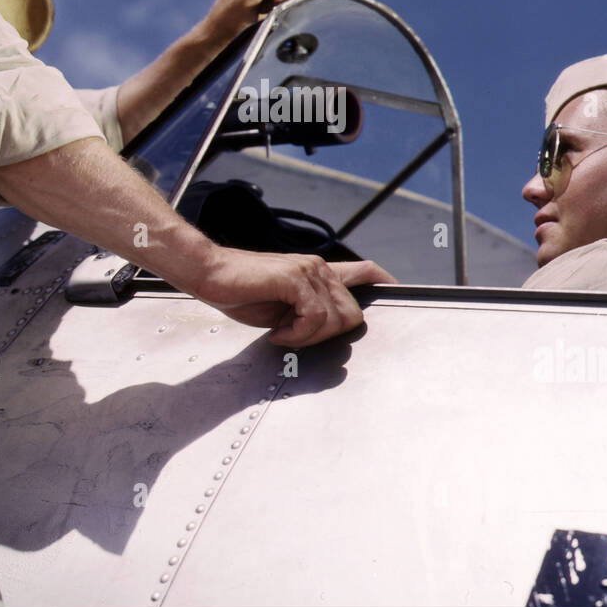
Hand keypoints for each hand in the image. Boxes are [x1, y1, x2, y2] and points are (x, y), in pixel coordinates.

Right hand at [192, 249, 396, 347]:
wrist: (209, 273)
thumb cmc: (240, 291)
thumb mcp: (281, 307)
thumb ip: (306, 312)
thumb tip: (325, 329)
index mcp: (317, 273)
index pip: (365, 270)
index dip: (385, 283)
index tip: (397, 293)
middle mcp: (319, 268)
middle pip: (352, 313)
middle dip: (327, 335)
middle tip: (295, 337)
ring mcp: (308, 271)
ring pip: (334, 319)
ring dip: (307, 337)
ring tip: (281, 332)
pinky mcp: (294, 279)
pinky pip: (314, 318)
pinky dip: (296, 334)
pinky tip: (277, 332)